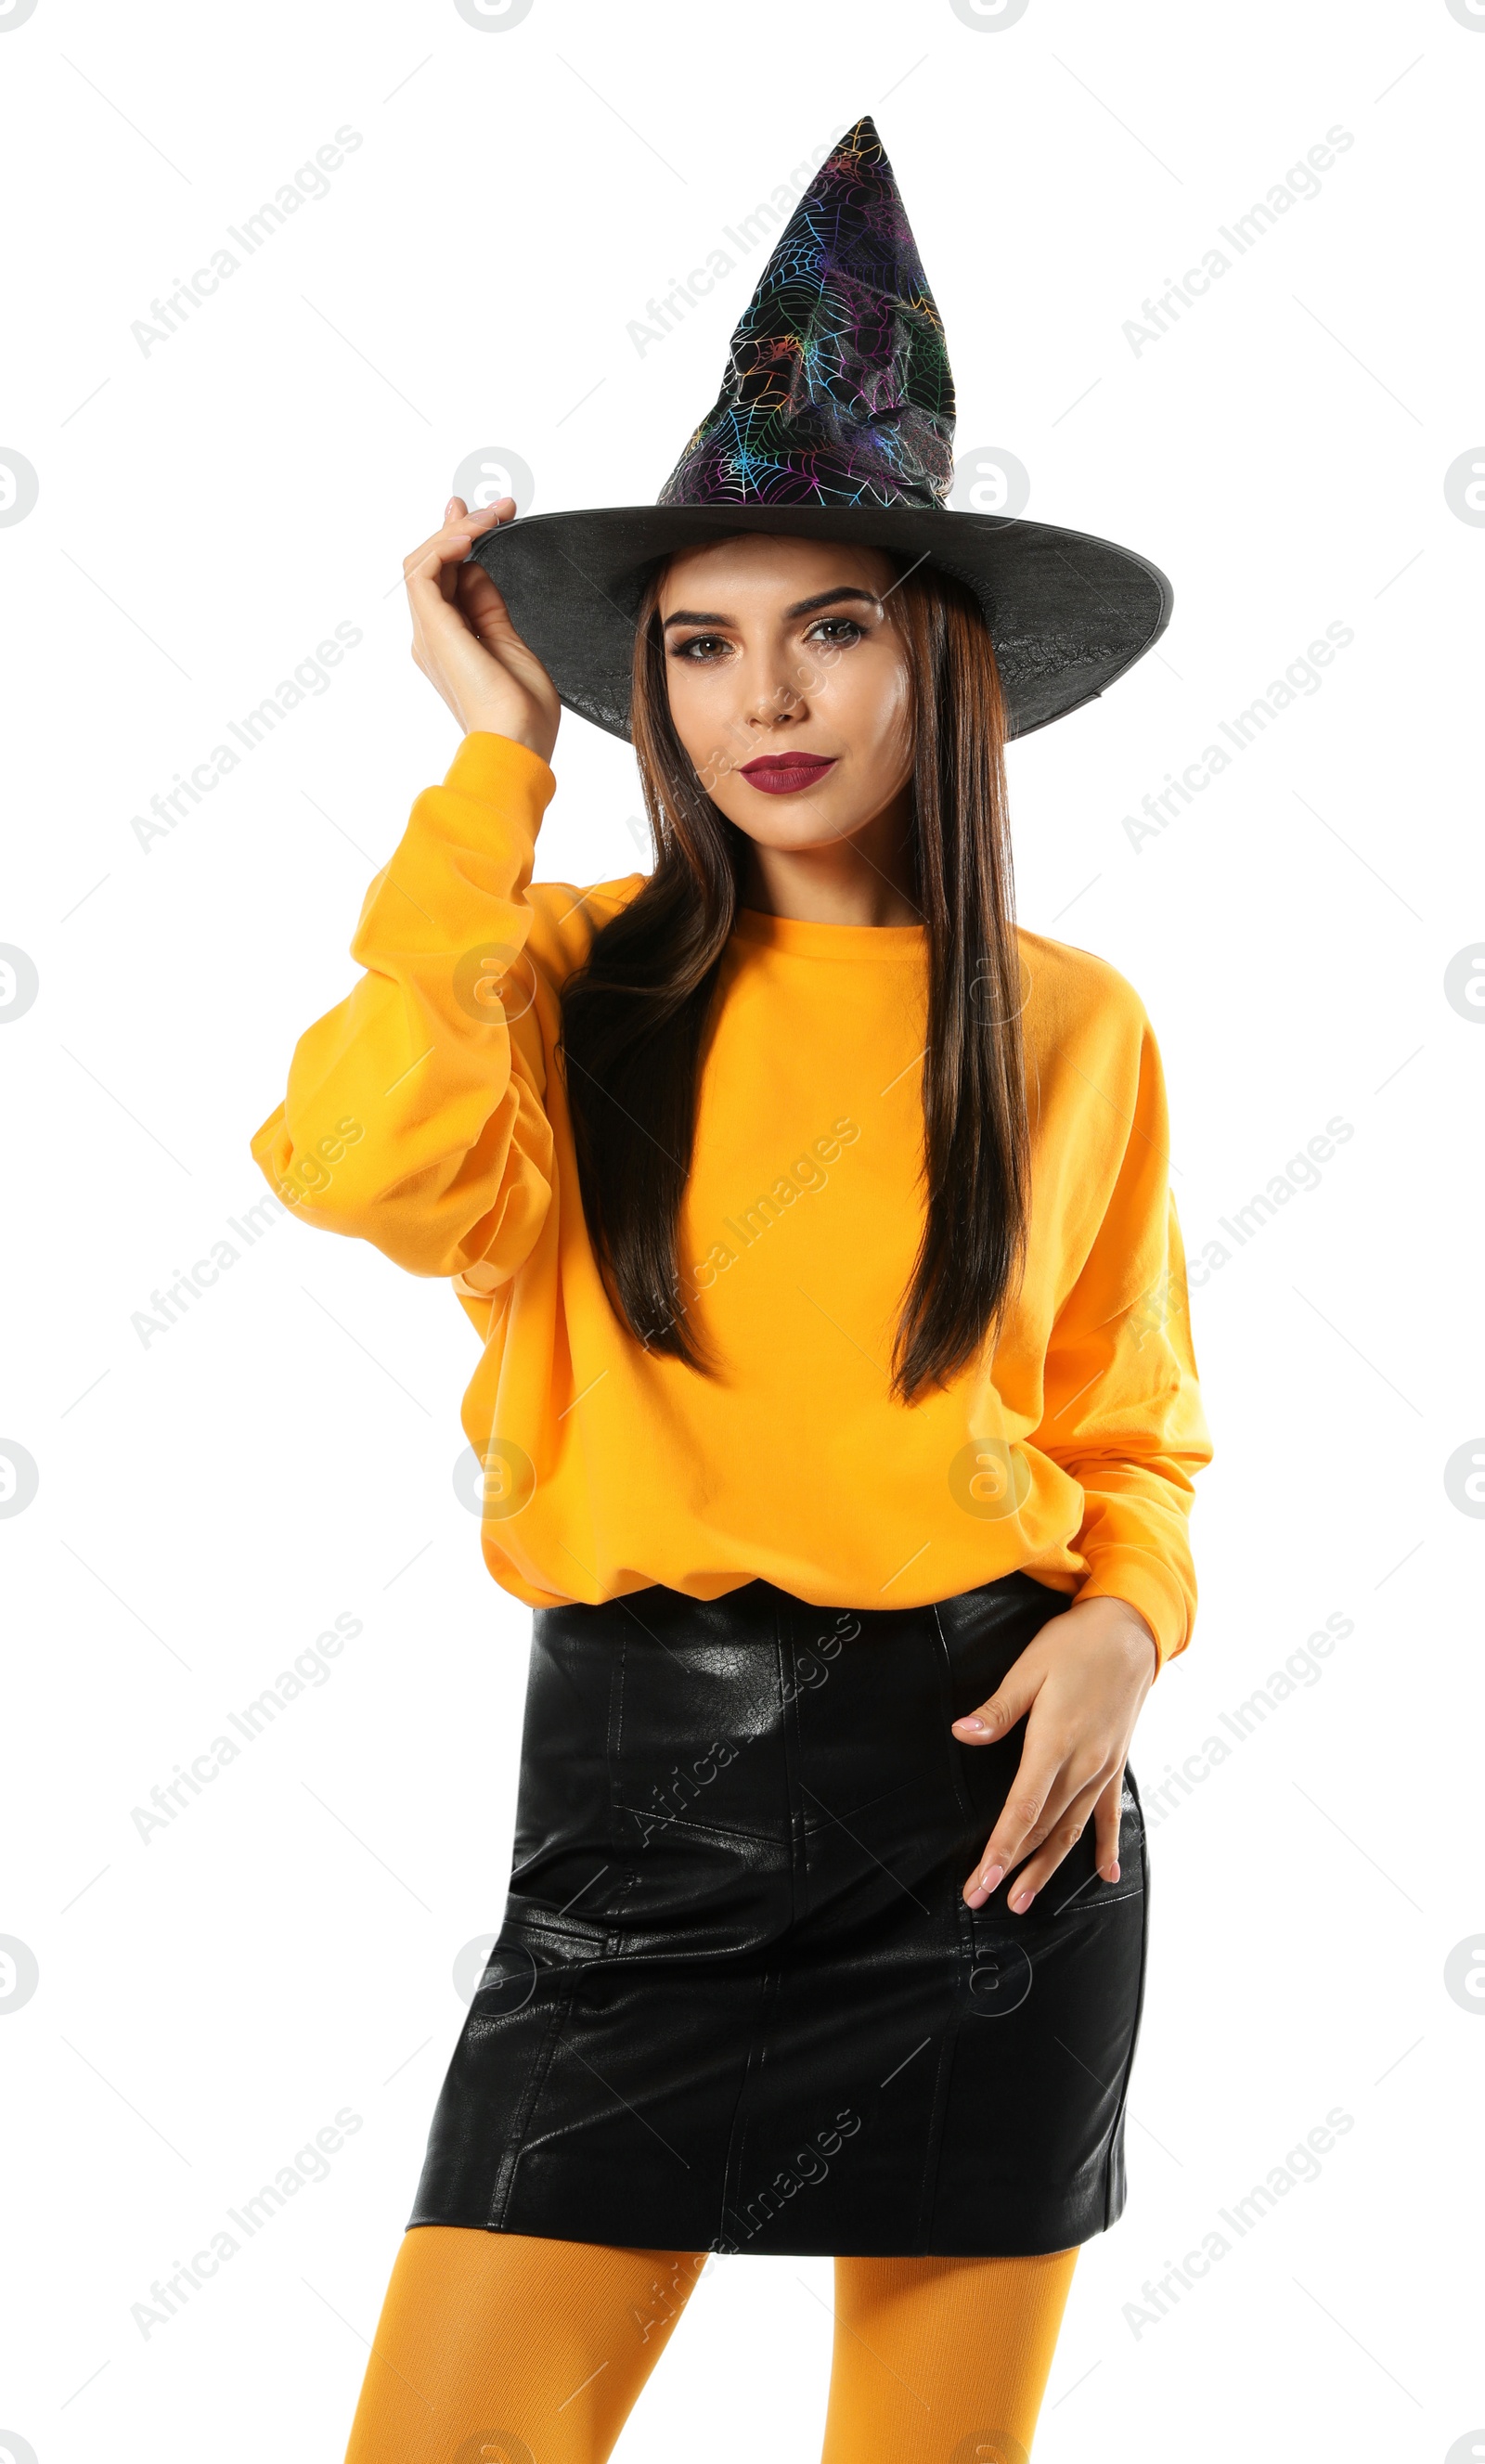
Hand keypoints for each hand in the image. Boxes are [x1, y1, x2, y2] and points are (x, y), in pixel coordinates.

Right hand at [404, 494, 560, 761]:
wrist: (517, 744)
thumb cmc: (522, 713)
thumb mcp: (509, 644)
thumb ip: (489, 607)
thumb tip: (477, 569)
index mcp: (450, 642)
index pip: (445, 579)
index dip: (459, 541)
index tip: (484, 515)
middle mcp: (432, 636)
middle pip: (431, 565)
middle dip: (458, 528)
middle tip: (493, 507)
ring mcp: (429, 633)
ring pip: (423, 561)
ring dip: (457, 532)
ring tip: (490, 518)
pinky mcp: (433, 630)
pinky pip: (423, 573)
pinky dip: (444, 547)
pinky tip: (471, 536)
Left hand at [952, 1595, 1157, 1913]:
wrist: (1131, 1630)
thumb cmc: (1075, 1643)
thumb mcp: (1029, 1668)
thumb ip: (998, 1709)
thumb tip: (963, 1734)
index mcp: (1055, 1741)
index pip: (1023, 1808)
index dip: (1003, 1848)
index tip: (984, 1880)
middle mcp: (1083, 1763)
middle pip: (1044, 1828)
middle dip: (1013, 1867)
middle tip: (982, 1898)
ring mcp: (1103, 1767)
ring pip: (1072, 1829)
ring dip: (1047, 1867)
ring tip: (1022, 1901)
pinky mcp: (1116, 1763)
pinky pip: (1109, 1813)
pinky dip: (1106, 1845)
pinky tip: (1107, 1874)